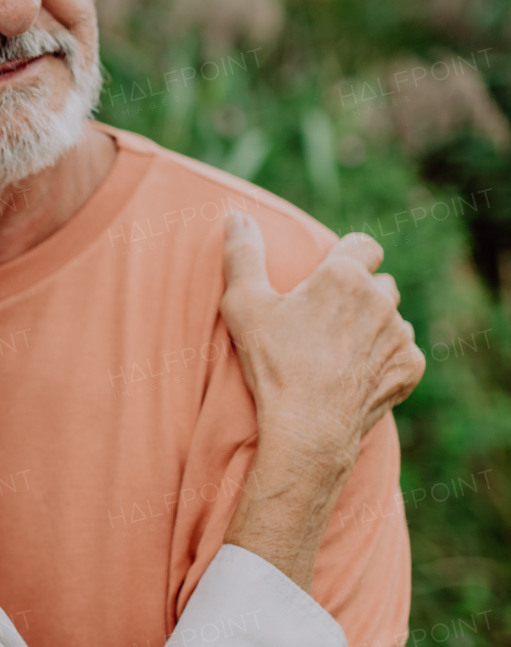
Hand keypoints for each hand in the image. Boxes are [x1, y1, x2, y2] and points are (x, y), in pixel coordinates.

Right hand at [219, 215, 423, 589]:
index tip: (330, 278)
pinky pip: (402, 354)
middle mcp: (381, 299)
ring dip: (374, 328)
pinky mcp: (409, 368)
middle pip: (380, 283)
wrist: (307, 431)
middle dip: (360, 296)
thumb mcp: (244, 307)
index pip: (365, 245)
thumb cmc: (273, 366)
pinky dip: (384, 361)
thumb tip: (236, 215)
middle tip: (326, 323)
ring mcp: (400, 335)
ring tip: (339, 353)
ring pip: (392, 319)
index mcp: (345, 277)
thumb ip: (242, 256)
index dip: (349, 258)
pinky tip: (356, 376)